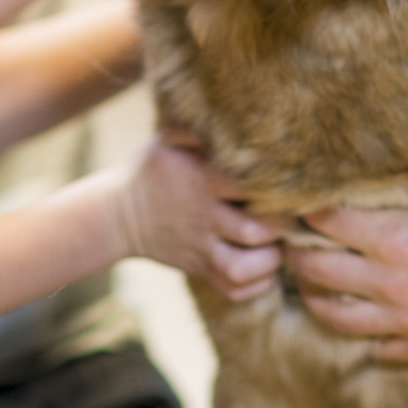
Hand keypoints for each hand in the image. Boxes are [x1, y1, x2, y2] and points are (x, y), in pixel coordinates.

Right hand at [111, 133, 282, 300]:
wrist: (116, 215)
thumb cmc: (149, 171)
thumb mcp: (167, 140)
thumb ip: (199, 129)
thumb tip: (235, 117)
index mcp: (202, 182)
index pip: (249, 186)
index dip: (277, 187)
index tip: (290, 183)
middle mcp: (204, 218)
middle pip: (254, 231)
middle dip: (281, 227)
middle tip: (291, 217)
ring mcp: (201, 249)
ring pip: (242, 268)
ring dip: (269, 261)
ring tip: (277, 246)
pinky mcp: (199, 271)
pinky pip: (233, 290)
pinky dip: (256, 285)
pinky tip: (263, 268)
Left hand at [286, 152, 407, 360]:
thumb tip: (389, 142)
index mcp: (396, 240)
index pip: (324, 224)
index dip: (303, 210)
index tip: (293, 201)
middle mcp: (390, 285)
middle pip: (316, 273)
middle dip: (295, 253)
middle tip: (288, 240)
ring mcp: (405, 321)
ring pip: (334, 317)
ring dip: (313, 297)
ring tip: (308, 281)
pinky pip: (374, 347)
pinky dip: (358, 333)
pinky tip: (358, 314)